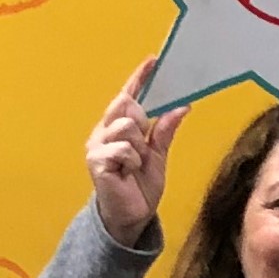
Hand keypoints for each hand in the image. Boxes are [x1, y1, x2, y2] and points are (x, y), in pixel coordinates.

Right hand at [87, 61, 185, 251]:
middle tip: (144, 143)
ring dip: (138, 146)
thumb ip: (165, 131)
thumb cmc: (140, 186)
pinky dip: (133, 160)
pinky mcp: (96, 161)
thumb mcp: (158, 156)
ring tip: (135, 164)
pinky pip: (122, 148)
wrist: (133, 216)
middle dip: (140, 119)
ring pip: (126, 125)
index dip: (140, 78)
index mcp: (118, 126)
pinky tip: (128, 172)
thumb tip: (182, 106)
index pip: (128, 95)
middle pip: (124, 104)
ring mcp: (97, 145)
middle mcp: (104, 131)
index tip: (153, 61)